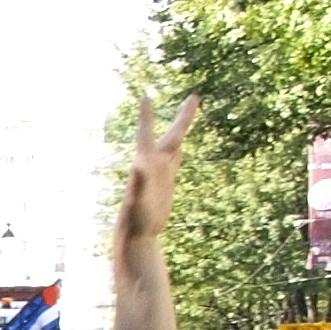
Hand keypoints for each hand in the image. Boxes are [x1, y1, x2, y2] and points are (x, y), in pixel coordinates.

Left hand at [116, 95, 202, 251]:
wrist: (137, 234)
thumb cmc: (135, 218)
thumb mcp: (137, 199)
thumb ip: (139, 182)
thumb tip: (139, 167)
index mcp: (146, 164)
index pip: (147, 134)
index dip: (147, 116)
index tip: (146, 96)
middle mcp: (154, 165)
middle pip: (171, 136)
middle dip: (184, 117)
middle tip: (195, 97)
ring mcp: (161, 173)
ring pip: (173, 146)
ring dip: (181, 130)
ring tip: (188, 112)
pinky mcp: (166, 183)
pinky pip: (174, 163)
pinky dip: (178, 152)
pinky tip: (180, 148)